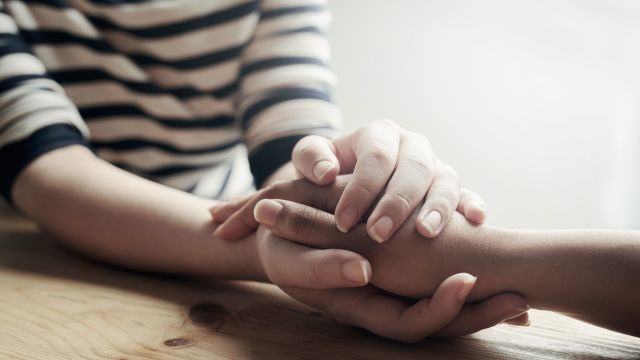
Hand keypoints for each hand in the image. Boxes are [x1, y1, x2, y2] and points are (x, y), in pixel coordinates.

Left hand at [212, 119, 485, 241]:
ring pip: (444, 180)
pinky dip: (472, 203)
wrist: (351, 186)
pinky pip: (466, 193)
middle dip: (396, 202)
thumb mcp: (310, 162)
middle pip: (413, 167)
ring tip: (424, 234)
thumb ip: (310, 159)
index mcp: (378, 135)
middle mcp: (411, 146)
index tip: (342, 223)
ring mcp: (434, 166)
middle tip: (378, 234)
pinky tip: (475, 219)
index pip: (375, 156)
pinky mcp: (451, 188)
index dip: (360, 189)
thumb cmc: (326, 175)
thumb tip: (325, 172)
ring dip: (436, 206)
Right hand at [254, 211, 528, 341]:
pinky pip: (437, 279)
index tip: (467, 280)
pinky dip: (465, 274)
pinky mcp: (400, 266)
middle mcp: (381, 303)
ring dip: (482, 302)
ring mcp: (393, 287)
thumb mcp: (290, 255)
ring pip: (444, 306)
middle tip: (522, 304)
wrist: (276, 231)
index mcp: (357, 307)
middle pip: (438, 326)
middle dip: (479, 315)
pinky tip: (489, 258)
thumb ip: (320, 265)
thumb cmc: (279, 244)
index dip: (439, 310)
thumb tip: (363, 271)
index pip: (408, 325)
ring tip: (521, 294)